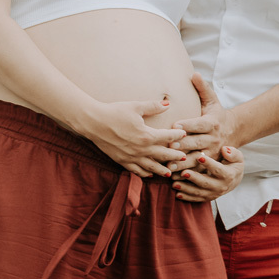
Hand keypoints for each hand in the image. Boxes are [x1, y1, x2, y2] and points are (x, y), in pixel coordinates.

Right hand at [75, 98, 189, 178]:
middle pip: (163, 155)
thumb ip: (153, 106)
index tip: (184, 134)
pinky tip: (150, 174)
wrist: (93, 122)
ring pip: (151, 167)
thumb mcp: (135, 106)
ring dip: (163, 170)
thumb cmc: (114, 112)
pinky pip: (136, 170)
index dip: (177, 135)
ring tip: (171, 172)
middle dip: (175, 156)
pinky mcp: (122, 161)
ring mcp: (131, 157)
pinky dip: (145, 173)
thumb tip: (168, 103)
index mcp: (146, 135)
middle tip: (185, 158)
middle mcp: (141, 150)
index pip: (167, 137)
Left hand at [167, 73, 238, 170]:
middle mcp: (212, 139)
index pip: (198, 124)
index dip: (187, 124)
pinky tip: (174, 178)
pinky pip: (199, 170)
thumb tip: (194, 73)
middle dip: (181, 145)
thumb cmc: (217, 114)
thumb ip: (203, 88)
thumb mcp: (212, 100)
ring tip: (168, 166)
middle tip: (166, 146)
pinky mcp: (210, 163)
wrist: (234, 132)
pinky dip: (187, 175)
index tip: (174, 124)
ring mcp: (212, 153)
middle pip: (195, 143)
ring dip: (182, 163)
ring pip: (196, 159)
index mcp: (211, 123)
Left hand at [172, 145, 243, 202]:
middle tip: (183, 172)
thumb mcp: (237, 157)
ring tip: (174, 183)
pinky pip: (196, 199)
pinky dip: (187, 197)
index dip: (209, 164)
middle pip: (206, 183)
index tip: (199, 157)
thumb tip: (225, 150)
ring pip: (199, 192)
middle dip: (194, 178)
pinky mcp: (207, 198)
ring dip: (186, 189)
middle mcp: (221, 186)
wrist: (234, 180)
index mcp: (228, 175)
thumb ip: (233, 153)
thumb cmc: (233, 164)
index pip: (218, 169)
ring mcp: (213, 194)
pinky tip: (177, 193)